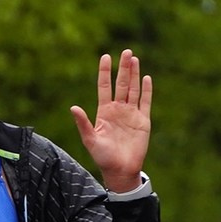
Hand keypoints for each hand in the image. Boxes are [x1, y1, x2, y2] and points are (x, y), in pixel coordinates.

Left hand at [70, 49, 151, 189]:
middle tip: (126, 52)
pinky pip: (146, 102)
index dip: (105, 72)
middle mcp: (118, 109)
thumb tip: (73, 107)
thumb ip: (83, 123)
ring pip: (133, 89)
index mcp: (104, 111)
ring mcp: (131, 114)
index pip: (105, 86)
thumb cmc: (102, 157)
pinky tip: (146, 78)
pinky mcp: (143, 121)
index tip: (106, 56)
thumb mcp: (90, 139)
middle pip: (121, 84)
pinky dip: (147, 90)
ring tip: (134, 59)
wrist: (120, 170)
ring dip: (134, 74)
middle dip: (123, 68)